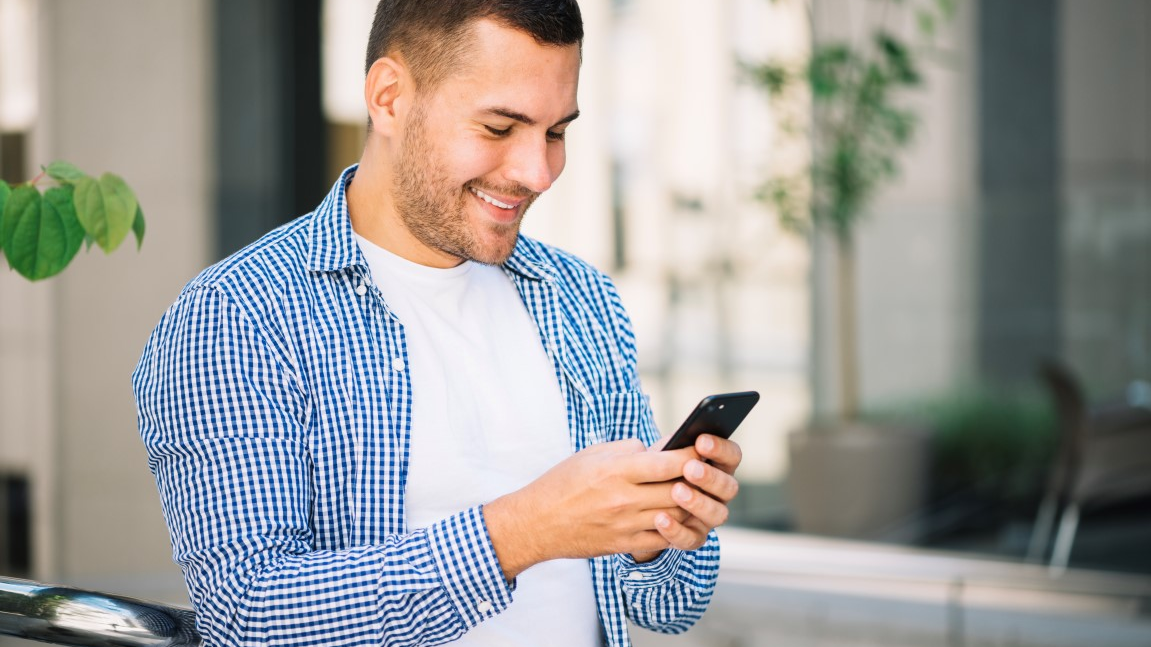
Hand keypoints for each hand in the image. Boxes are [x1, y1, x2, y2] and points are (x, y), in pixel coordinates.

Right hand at [483, 439, 694, 580]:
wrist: (536, 524)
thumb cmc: (562, 483)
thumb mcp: (593, 454)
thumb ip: (630, 449)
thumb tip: (661, 449)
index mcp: (616, 470)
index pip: (668, 463)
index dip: (691, 455)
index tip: (703, 448)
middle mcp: (624, 499)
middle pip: (678, 490)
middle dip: (697, 480)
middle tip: (705, 470)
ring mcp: (626, 525)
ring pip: (676, 515)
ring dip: (690, 503)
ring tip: (694, 491)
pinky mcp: (624, 544)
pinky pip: (662, 538)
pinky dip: (676, 527)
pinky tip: (678, 515)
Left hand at [647, 434, 741, 552]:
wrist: (637, 503)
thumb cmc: (654, 471)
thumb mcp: (661, 455)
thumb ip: (672, 448)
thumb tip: (678, 438)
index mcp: (718, 467)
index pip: (732, 456)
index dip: (721, 449)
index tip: (701, 441)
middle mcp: (719, 493)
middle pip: (729, 487)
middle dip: (710, 477)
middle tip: (690, 468)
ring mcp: (709, 517)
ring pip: (718, 514)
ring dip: (698, 502)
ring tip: (676, 491)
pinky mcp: (693, 537)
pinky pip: (691, 539)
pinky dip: (676, 530)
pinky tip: (660, 518)